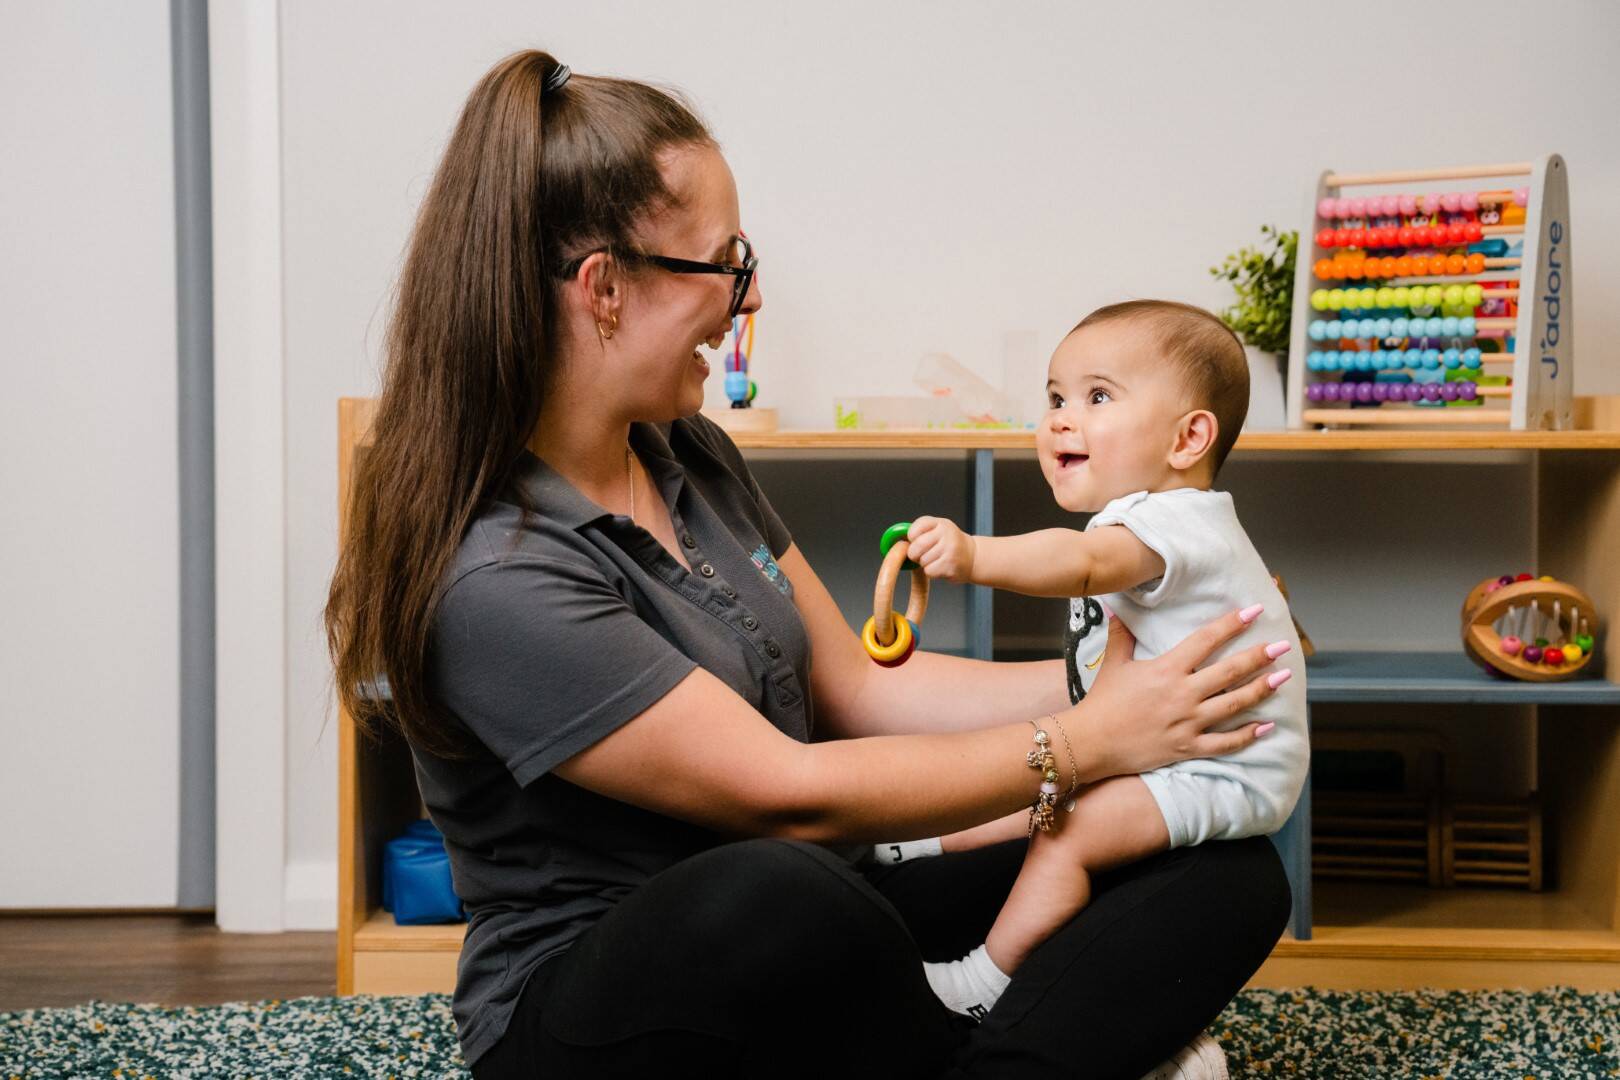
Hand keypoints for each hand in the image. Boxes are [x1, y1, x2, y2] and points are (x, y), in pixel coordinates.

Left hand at [906, 516, 976, 583]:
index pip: (915, 528)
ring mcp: (950, 549)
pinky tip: (941, 567)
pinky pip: (929, 571)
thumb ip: (921, 532)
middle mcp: (946, 534)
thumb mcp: (939, 530)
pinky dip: (932, 572)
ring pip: (922, 560)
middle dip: (915, 554)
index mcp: (940, 523)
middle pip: (916, 546)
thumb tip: (897, 541)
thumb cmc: (950, 544)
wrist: (973, 557)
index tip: (915, 541)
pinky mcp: (950, 565)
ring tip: (937, 560)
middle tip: (922, 555)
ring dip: (926, 564)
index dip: (911, 538)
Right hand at [1071, 607, 1288, 778]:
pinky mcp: (1188, 747)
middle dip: (1260, 656)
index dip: (1231, 624)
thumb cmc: (1102, 702)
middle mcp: (1182, 694)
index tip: (1254, 611)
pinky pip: (1225, 742)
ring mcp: (1187, 722)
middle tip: (1283, 645)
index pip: (1206, 640)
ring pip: (1234, 704)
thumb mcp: (1113, 665)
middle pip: (1230, 672)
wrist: (1091, 743)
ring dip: (1261, 690)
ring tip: (1284, 677)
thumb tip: (1113, 606)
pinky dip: (1248, 735)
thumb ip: (1121, 635)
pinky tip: (1266, 726)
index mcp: (1166, 669)